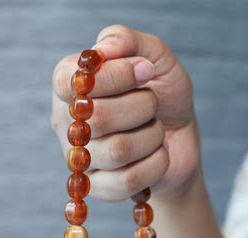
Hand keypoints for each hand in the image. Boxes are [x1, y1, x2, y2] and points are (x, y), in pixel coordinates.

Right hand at [51, 24, 199, 201]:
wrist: (180, 136)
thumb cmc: (162, 94)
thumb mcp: (155, 57)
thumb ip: (126, 41)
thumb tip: (104, 49)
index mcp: (71, 86)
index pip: (71, 81)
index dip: (113, 76)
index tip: (144, 72)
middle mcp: (67, 122)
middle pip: (98, 117)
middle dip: (142, 106)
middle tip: (152, 103)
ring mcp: (80, 158)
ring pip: (117, 150)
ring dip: (152, 135)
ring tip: (154, 129)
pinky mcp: (98, 187)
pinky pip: (128, 180)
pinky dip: (156, 163)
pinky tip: (156, 154)